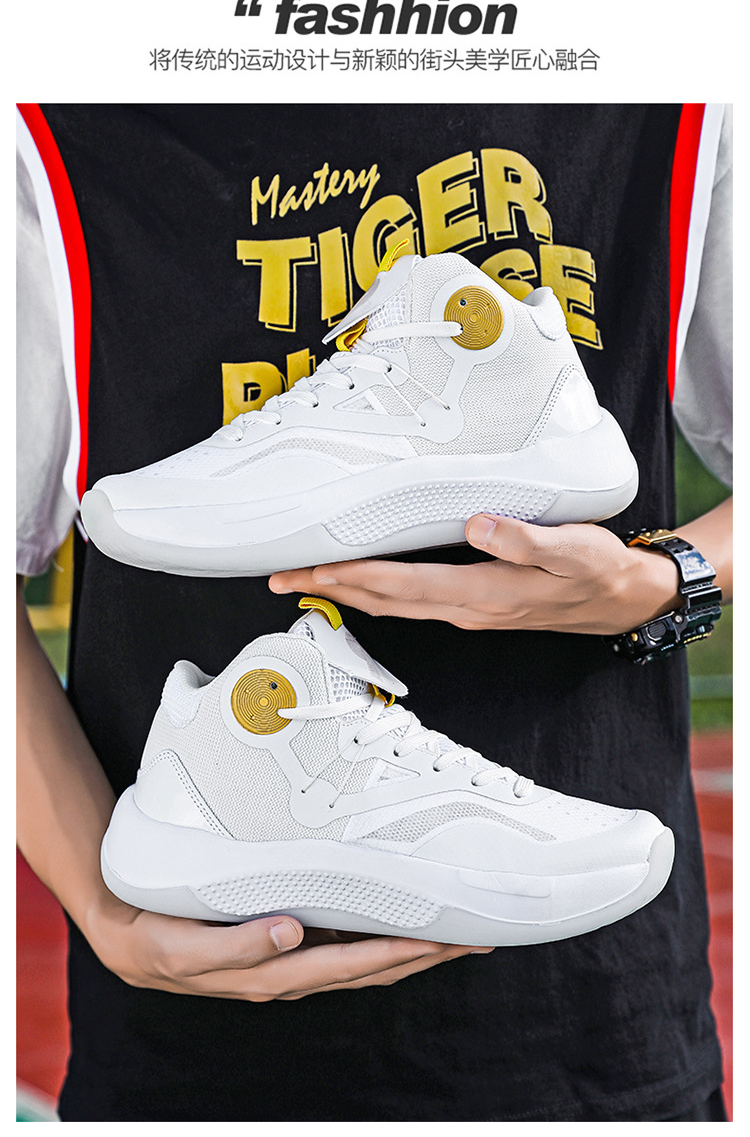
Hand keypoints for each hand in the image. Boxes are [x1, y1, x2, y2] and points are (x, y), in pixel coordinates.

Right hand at [90, 894, 489, 1001]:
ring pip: (368, 959)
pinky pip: (347, 946)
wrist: (129, 936)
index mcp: (276, 973)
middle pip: (376, 966)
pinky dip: (381, 938)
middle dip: (428, 952)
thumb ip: (239, 945)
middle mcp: (294, 970)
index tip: (446, 937)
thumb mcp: (185, 949)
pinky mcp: (287, 944)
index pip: (354, 965)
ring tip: (457, 930)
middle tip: (479, 932)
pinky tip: (400, 922)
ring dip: (414, 947)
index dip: (402, 952)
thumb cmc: (158, 939)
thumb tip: (293, 931)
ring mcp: (293, 960)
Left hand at [269, 516, 681, 633]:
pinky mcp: (471, 603)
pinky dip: (375, 593)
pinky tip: (360, 583)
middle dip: (330, 589)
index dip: (354, 577)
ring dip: (346, 593)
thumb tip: (477, 526)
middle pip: (383, 601)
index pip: (402, 587)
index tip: (312, 569)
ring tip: (305, 579)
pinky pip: (410, 602)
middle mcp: (465, 608)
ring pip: (392, 605)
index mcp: (482, 594)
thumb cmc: (596, 571)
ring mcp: (466, 610)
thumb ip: (525, 540)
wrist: (620, 600)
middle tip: (280, 576)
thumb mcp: (573, 551)